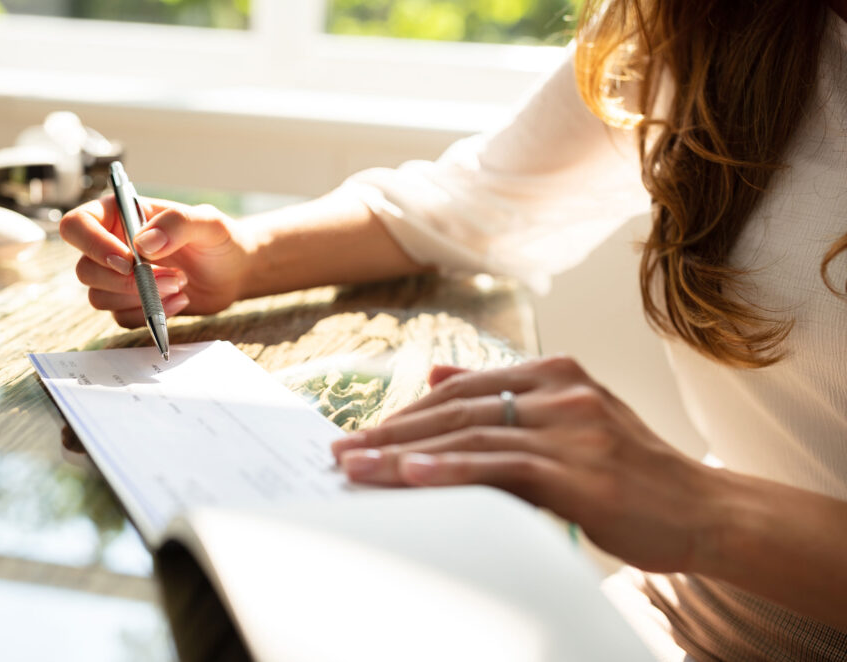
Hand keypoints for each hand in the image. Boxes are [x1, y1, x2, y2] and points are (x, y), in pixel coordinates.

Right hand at [59, 196, 251, 326]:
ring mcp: (118, 277)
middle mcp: (111, 245)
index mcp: (119, 215)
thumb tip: (143, 243)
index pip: (77, 225)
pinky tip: (180, 301)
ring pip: (98, 297)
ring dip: (139, 298)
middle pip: (85, 270)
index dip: (93, 245)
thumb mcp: (208, 222)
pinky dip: (149, 315)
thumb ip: (177, 224)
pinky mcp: (131, 303)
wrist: (234, 272)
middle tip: (171, 277)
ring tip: (180, 284)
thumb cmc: (220, 239)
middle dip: (125, 281)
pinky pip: (121, 317)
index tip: (128, 261)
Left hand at [331, 356, 722, 572]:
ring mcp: (572, 428)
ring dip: (404, 452)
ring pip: (471, 434)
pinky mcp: (580, 470)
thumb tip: (434, 376)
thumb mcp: (569, 419)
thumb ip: (505, 395)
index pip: (462, 387)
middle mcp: (561, 391)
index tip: (363, 432)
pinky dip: (452, 468)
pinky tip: (412, 474)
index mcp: (556, 373)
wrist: (705, 509)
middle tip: (342, 451)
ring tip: (357, 467)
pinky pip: (502, 466)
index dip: (406, 410)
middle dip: (392, 431)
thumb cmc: (631, 472)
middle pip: (456, 408)